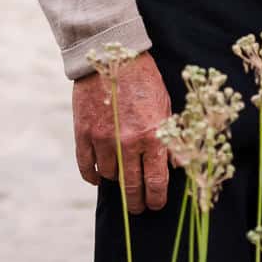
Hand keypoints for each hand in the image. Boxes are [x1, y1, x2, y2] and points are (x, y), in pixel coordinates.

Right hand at [73, 50, 173, 213]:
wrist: (112, 52)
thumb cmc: (144, 78)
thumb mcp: (166, 104)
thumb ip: (171, 136)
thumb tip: (177, 165)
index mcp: (152, 135)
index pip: (156, 181)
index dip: (157, 199)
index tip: (156, 205)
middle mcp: (128, 142)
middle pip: (132, 187)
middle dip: (137, 203)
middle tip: (138, 208)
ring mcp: (103, 139)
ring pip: (110, 176)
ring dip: (117, 181)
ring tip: (123, 180)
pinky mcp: (84, 133)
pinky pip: (87, 167)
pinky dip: (93, 176)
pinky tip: (99, 178)